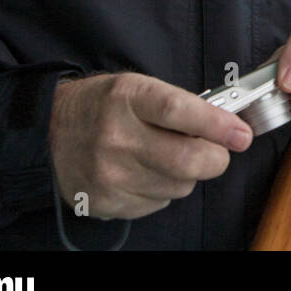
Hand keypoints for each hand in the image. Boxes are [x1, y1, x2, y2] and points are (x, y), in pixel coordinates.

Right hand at [49, 72, 252, 219]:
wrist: (49, 133)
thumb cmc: (104, 106)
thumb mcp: (138, 87)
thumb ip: (182, 106)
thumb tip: (229, 127)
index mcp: (128, 98)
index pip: (181, 112)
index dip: (218, 125)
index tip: (242, 134)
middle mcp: (116, 137)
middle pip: (188, 160)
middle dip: (217, 158)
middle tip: (220, 151)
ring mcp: (109, 174)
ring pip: (180, 186)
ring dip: (188, 175)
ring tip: (168, 156)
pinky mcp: (107, 202)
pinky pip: (159, 203)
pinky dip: (163, 189)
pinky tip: (145, 172)